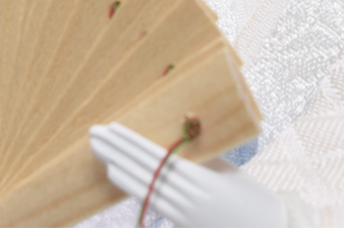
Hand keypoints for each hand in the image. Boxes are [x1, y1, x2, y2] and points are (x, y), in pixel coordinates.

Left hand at [89, 123, 284, 227]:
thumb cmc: (250, 197)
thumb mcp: (226, 169)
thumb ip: (199, 153)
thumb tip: (182, 127)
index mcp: (200, 181)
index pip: (156, 156)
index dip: (131, 141)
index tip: (110, 127)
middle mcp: (187, 199)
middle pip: (144, 169)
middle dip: (116, 150)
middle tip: (92, 133)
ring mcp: (184, 214)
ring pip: (143, 186)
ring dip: (118, 166)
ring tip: (98, 150)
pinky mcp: (184, 223)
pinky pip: (153, 201)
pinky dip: (132, 186)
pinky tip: (116, 174)